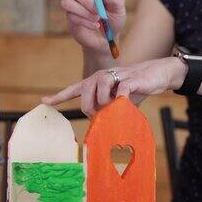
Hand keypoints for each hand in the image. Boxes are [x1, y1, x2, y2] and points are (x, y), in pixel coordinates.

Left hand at [42, 57, 185, 116]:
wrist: (158, 74)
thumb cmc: (136, 89)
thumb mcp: (118, 103)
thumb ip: (107, 112)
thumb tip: (99, 127)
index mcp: (96, 82)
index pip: (74, 89)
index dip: (59, 96)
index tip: (43, 101)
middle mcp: (101, 76)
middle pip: (85, 92)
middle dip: (90, 107)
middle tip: (101, 114)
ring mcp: (116, 76)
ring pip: (100, 89)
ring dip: (106, 102)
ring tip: (115, 106)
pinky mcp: (131, 79)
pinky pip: (121, 91)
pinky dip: (122, 100)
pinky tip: (126, 101)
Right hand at [62, 0, 126, 56]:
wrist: (109, 39)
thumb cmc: (113, 19)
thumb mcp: (118, 6)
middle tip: (98, 8)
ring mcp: (73, 7)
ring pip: (67, 2)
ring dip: (84, 11)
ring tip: (97, 18)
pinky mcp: (71, 20)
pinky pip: (72, 17)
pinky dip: (86, 21)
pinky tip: (95, 25)